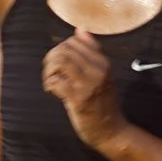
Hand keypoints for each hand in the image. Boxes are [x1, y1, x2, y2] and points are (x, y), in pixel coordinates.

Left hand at [41, 30, 127, 152]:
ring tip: (51, 81)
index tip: (59, 63)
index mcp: (103, 62)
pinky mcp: (78, 99)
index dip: (60, 49)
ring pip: (59, 62)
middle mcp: (97, 71)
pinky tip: (52, 91)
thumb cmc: (104, 102)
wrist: (112, 131)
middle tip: (51, 72)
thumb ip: (92, 52)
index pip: (74, 41)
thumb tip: (80, 30)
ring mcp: (88, 85)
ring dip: (49, 71)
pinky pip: (56, 82)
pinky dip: (49, 84)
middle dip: (51, 59)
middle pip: (64, 50)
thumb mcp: (103, 74)